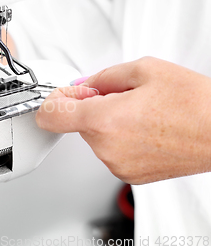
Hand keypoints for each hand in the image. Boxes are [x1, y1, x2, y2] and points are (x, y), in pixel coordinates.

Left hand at [35, 57, 210, 183]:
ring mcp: (118, 165)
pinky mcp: (130, 175)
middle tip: (121, 96)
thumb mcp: (143, 70)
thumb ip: (101, 77)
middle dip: (91, 106)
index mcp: (104, 121)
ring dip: (108, 122)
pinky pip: (112, 151)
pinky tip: (146, 128)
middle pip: (77, 123)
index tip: (64, 94)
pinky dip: (120, 138)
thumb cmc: (195, 104)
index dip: (54, 101)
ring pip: (96, 136)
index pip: (50, 116)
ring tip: (143, 112)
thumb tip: (82, 86)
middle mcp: (107, 148)